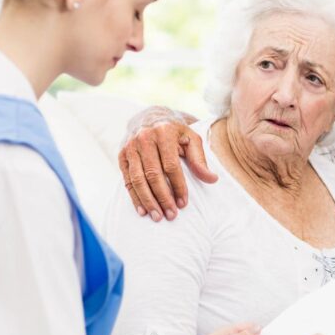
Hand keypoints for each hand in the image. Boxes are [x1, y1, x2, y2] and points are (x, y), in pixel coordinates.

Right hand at [119, 107, 214, 221]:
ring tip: (158, 216)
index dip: (178, 186)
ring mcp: (130, 147)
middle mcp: (144, 138)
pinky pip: (127, 180)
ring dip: (148, 201)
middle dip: (163, 197)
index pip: (171, 165)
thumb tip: (212, 179)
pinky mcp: (122, 156)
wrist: (150, 118)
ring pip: (137, 179)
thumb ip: (200, 160)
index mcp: (164, 132)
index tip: (183, 204)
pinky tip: (143, 210)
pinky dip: (134, 197)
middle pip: (153, 174)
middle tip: (171, 215)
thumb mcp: (191, 139)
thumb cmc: (175, 132)